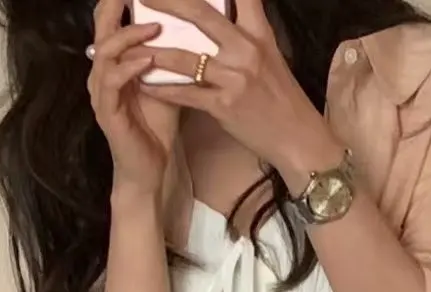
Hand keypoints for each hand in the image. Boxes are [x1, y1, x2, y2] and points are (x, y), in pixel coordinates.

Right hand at [88, 0, 180, 199]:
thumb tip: (201, 28)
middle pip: (101, 24)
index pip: (112, 18)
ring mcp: (102, 91)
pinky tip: (148, 60)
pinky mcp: (107, 112)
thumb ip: (174, 55)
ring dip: (129, 36)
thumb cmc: (159, 126)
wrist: (151, 169)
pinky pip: (111, 81)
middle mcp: (103, 70)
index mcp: (116, 60)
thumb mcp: (170, 82)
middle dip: (117, 4)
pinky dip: (129, 67)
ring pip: (105, 50)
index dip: (122, 0)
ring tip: (154, 27)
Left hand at [146, 0, 343, 191]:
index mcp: (258, 32)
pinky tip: (144, 84)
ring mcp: (234, 78)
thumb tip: (221, 13)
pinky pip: (184, 93)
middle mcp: (246, 49)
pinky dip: (161, 88)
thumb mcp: (270, 55)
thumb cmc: (281, 98)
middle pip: (200, 13)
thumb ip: (245, 32)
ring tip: (131, 47)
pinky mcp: (223, 106)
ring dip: (154, 52)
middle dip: (167, 1)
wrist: (298, 139)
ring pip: (184, 57)